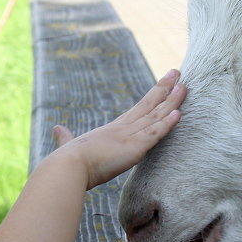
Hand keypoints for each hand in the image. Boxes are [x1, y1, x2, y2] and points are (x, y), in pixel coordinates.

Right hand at [51, 69, 184, 188]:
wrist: (68, 167)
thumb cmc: (67, 161)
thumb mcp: (69, 146)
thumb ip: (65, 137)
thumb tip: (56, 128)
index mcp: (111, 130)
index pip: (138, 110)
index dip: (152, 97)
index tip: (163, 84)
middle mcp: (122, 129)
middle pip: (149, 105)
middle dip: (165, 89)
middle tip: (178, 73)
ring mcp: (129, 137)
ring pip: (156, 116)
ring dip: (172, 102)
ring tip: (185, 86)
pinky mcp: (134, 148)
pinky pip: (155, 133)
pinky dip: (167, 124)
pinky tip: (179, 113)